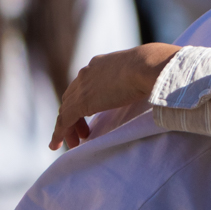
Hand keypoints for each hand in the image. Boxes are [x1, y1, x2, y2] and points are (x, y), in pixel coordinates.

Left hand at [50, 43, 180, 149]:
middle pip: (72, 97)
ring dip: (67, 128)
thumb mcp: (141, 71)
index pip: (85, 84)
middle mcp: (87, 73)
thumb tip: (150, 86)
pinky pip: (64, 121)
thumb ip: (136, 79)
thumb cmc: (154, 68)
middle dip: (74, 116)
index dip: (84, 101)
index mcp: (100, 64)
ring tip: (73, 143)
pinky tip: (56, 145)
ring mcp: (82, 87)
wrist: (147, 66)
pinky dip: (59, 133)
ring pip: (66, 110)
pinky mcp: (81, 102)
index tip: (90, 116)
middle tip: (82, 133)